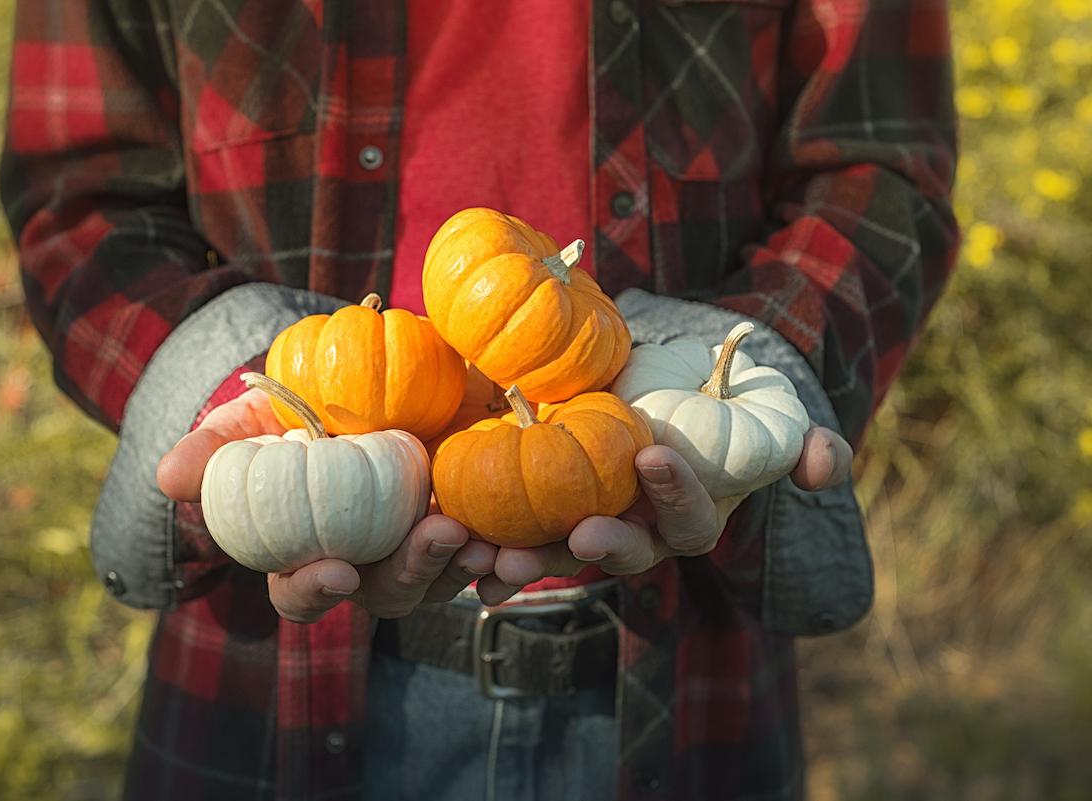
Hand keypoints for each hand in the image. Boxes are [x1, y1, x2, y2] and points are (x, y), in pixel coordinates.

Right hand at [157, 388, 496, 622]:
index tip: (331, 569)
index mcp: (311, 549)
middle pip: (389, 592)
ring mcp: (424, 544)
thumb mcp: (255, 416)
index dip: (312, 590)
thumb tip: (168, 477)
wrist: (368, 373)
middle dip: (414, 571)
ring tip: (487, 539)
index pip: (302, 591)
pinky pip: (497, 554)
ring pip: (449, 578)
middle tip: (438, 535)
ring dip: (469, 565)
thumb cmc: (298, 407)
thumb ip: (217, 446)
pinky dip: (513, 553)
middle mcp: (370, 559)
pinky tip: (520, 540)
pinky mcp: (472, 520)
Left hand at [475, 425, 853, 604]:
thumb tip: (824, 465)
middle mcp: (642, 528)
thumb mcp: (774, 412)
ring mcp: (594, 520)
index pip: (691, 520)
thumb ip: (804, 442)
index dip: (678, 493)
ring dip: (532, 557)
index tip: (654, 455)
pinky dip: (491, 543)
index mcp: (691, 512)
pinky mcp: (548, 505)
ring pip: (563, 551)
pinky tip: (461, 550)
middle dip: (600, 545)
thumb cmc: (726, 398)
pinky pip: (519, 530)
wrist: (671, 378)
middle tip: (578, 532)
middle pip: (623, 552)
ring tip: (496, 557)